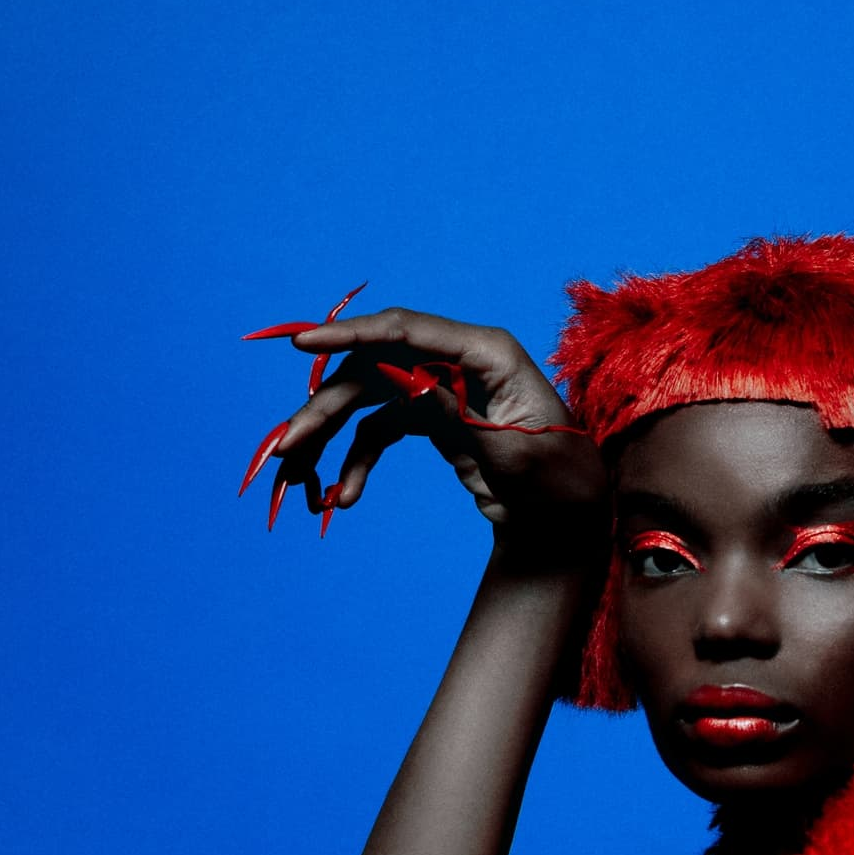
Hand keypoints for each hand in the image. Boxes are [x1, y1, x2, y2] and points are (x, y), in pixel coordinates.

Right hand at [241, 300, 610, 557]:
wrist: (565, 523)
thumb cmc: (556, 484)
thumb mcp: (510, 453)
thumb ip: (455, 413)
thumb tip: (401, 379)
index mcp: (485, 352)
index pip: (405, 331)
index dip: (351, 334)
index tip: (303, 342)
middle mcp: (457, 362)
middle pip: (374, 369)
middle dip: (326, 407)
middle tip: (288, 445)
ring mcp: (440, 389)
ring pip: (367, 401)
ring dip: (330, 435)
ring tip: (297, 473)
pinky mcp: (431, 420)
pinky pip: (379, 433)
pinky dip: (357, 462)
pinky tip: (345, 496)